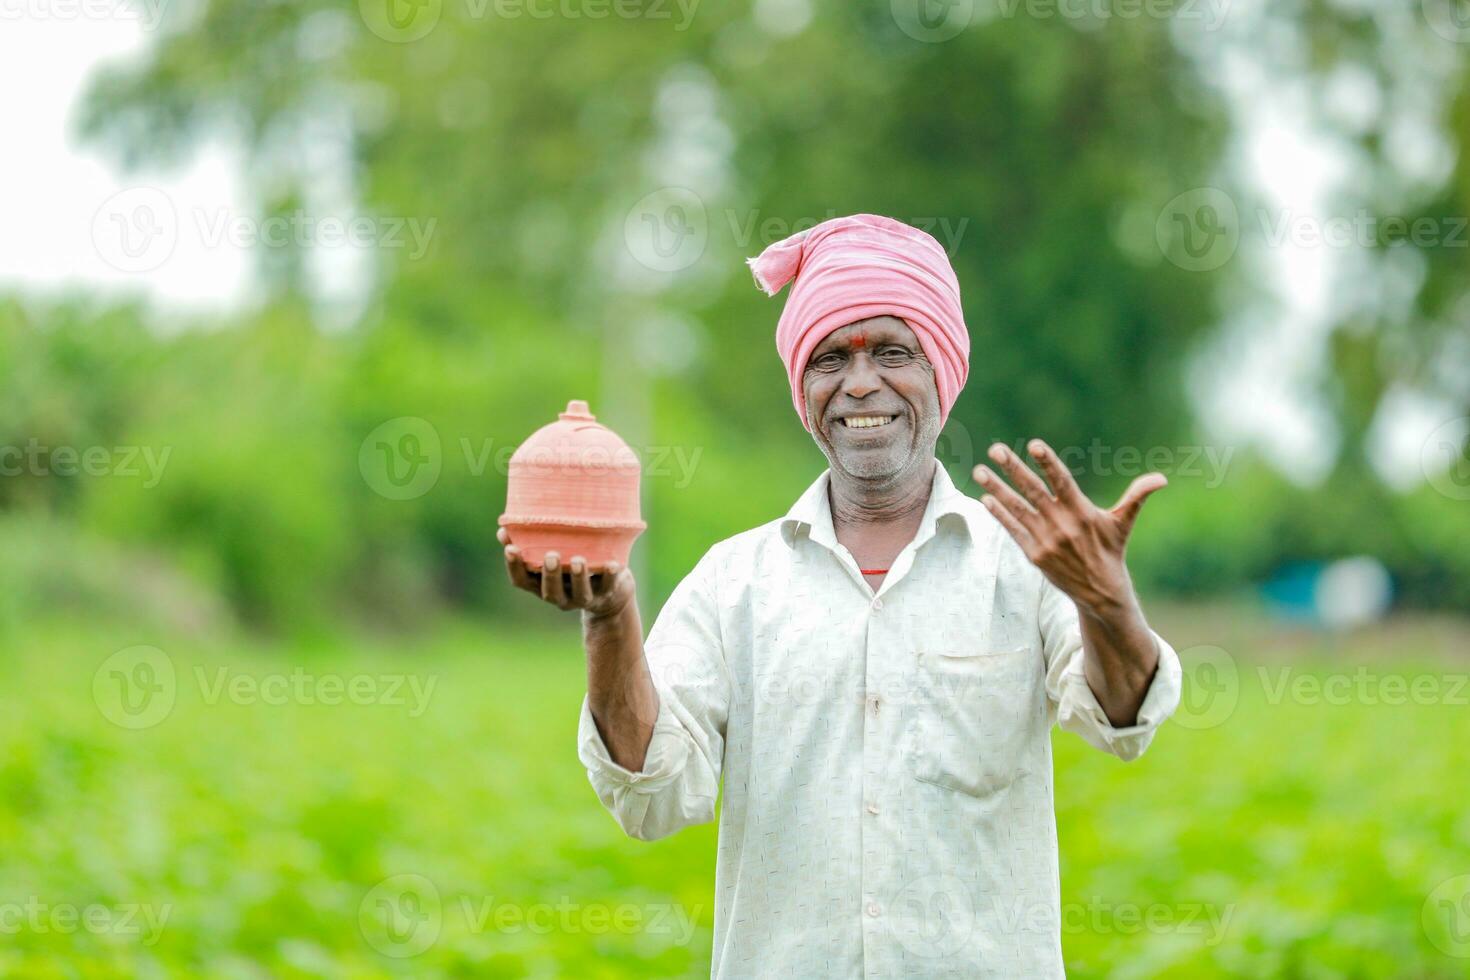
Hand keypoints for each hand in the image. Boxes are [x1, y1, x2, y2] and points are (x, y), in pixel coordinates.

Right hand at [498, 527, 634, 619]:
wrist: (611, 595)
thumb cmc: (573, 568)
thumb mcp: (553, 557)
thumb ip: (531, 544)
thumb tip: (503, 529)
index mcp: (542, 585)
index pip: (522, 582)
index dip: (514, 567)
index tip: (511, 548)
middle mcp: (561, 596)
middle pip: (550, 592)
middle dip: (550, 575)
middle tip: (551, 556)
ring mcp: (585, 598)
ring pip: (580, 593)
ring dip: (578, 577)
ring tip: (579, 560)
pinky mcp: (608, 593)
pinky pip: (610, 585)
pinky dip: (611, 575)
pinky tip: (613, 564)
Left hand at [972, 439, 1165, 617]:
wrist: (1101, 593)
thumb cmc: (1111, 550)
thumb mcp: (1123, 523)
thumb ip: (1136, 497)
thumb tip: (1161, 479)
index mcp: (1082, 512)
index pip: (1063, 482)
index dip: (1049, 463)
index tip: (1034, 445)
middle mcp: (1062, 524)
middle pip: (1033, 491)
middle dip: (1013, 469)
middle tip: (995, 448)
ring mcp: (1046, 540)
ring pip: (1017, 509)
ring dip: (997, 489)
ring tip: (979, 470)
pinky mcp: (1034, 555)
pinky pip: (1013, 530)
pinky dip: (999, 514)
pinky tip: (985, 498)